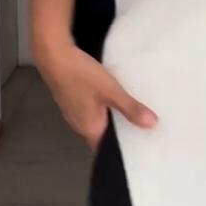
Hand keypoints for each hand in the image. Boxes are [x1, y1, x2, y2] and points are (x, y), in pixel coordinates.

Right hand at [36, 42, 157, 150]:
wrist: (53, 55)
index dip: (122, 149)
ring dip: (111, 117)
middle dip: (120, 131)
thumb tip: (152, 125)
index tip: (141, 145)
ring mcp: (73, 112)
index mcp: (90, 129)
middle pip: (103, 135)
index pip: (107, 150)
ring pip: (97, 120)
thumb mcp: (111, 91)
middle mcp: (79, 125)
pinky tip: (110, 95)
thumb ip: (131, 109)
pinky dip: (102, 106)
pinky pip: (90, 109)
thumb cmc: (80, 75)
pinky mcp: (71, 99)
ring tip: (131, 110)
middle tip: (142, 126)